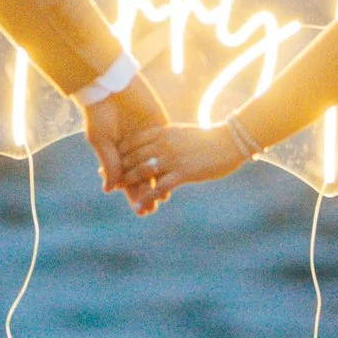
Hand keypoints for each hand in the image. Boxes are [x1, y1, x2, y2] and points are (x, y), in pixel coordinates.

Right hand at [83, 76, 171, 212]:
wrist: (110, 84)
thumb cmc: (100, 112)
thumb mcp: (101, 140)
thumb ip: (110, 163)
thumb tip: (109, 189)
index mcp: (119, 153)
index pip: (128, 180)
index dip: (134, 195)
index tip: (140, 211)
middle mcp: (135, 149)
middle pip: (144, 176)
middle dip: (148, 193)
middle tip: (153, 209)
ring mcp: (149, 137)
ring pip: (157, 164)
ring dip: (160, 181)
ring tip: (163, 197)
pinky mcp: (160, 124)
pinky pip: (167, 145)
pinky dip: (169, 159)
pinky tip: (174, 171)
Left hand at [122, 119, 253, 194]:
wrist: (231, 142)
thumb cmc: (209, 139)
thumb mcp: (183, 134)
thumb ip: (167, 139)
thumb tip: (156, 144)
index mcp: (164, 132)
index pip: (134, 140)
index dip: (120, 151)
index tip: (110, 159)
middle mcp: (165, 143)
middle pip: (133, 155)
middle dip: (118, 167)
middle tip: (105, 177)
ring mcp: (173, 158)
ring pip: (142, 171)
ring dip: (128, 182)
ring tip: (117, 191)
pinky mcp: (183, 173)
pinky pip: (160, 187)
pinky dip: (147, 197)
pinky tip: (138, 206)